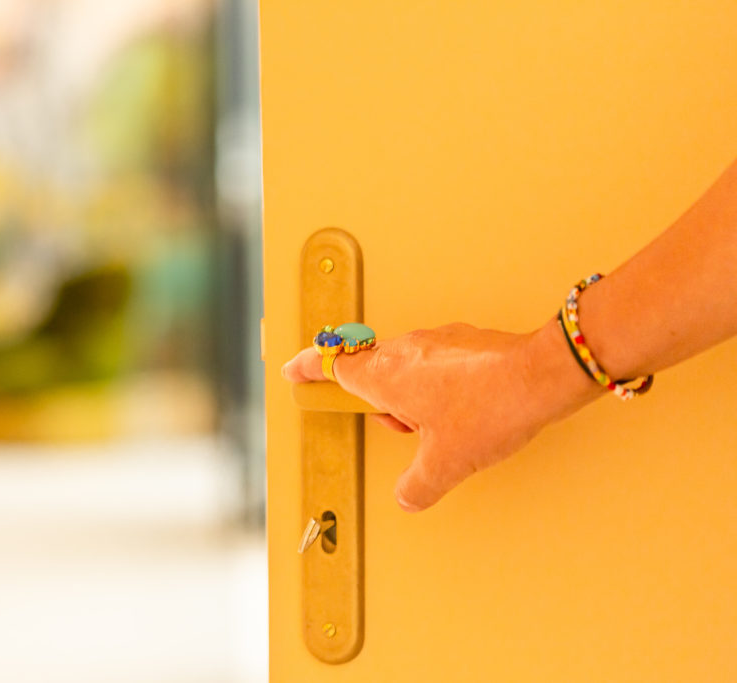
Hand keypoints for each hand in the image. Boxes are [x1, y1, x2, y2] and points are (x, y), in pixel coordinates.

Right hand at [282, 318, 602, 511]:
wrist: (543, 376)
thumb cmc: (491, 409)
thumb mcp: (446, 463)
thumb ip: (417, 484)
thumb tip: (408, 495)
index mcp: (386, 376)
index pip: (333, 366)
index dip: (310, 369)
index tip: (294, 370)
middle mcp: (405, 351)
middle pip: (374, 375)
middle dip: (386, 407)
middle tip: (406, 430)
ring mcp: (435, 341)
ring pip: (408, 371)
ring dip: (416, 400)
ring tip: (447, 426)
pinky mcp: (463, 340)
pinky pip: (437, 364)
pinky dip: (443, 387)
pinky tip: (469, 409)